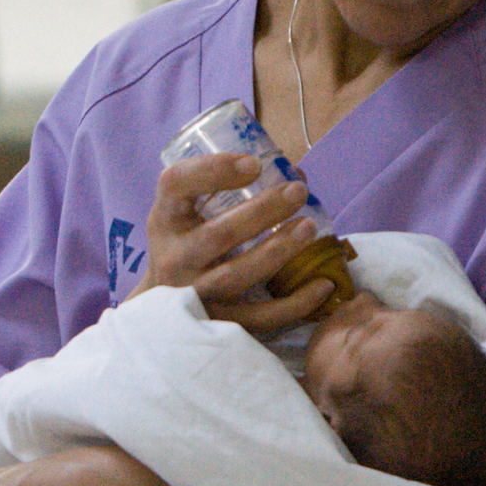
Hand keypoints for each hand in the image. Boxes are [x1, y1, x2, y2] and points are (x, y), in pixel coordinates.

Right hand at [134, 154, 333, 332]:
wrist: (163, 307)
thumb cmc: (186, 245)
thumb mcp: (188, 213)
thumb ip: (228, 190)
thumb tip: (295, 175)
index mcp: (165, 219)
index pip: (177, 185)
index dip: (214, 170)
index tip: (254, 163)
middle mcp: (173, 257)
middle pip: (217, 233)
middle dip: (262, 211)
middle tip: (298, 191)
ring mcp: (194, 293)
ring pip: (236, 275)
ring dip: (277, 251)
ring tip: (308, 228)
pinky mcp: (217, 322)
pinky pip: (259, 317)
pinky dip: (294, 303)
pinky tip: (322, 285)